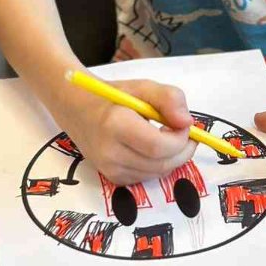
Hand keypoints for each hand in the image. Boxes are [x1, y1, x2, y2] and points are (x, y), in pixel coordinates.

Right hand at [59, 79, 195, 184]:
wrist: (78, 109)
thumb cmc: (113, 96)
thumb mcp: (143, 87)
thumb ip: (169, 99)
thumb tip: (187, 122)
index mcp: (116, 125)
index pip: (158, 146)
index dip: (180, 139)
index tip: (186, 125)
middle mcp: (110, 152)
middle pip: (160, 164)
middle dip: (182, 151)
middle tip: (187, 135)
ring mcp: (109, 169)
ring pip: (156, 174)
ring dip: (172, 159)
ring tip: (170, 137)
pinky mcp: (112, 178)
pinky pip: (146, 178)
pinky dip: (158, 165)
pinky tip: (154, 149)